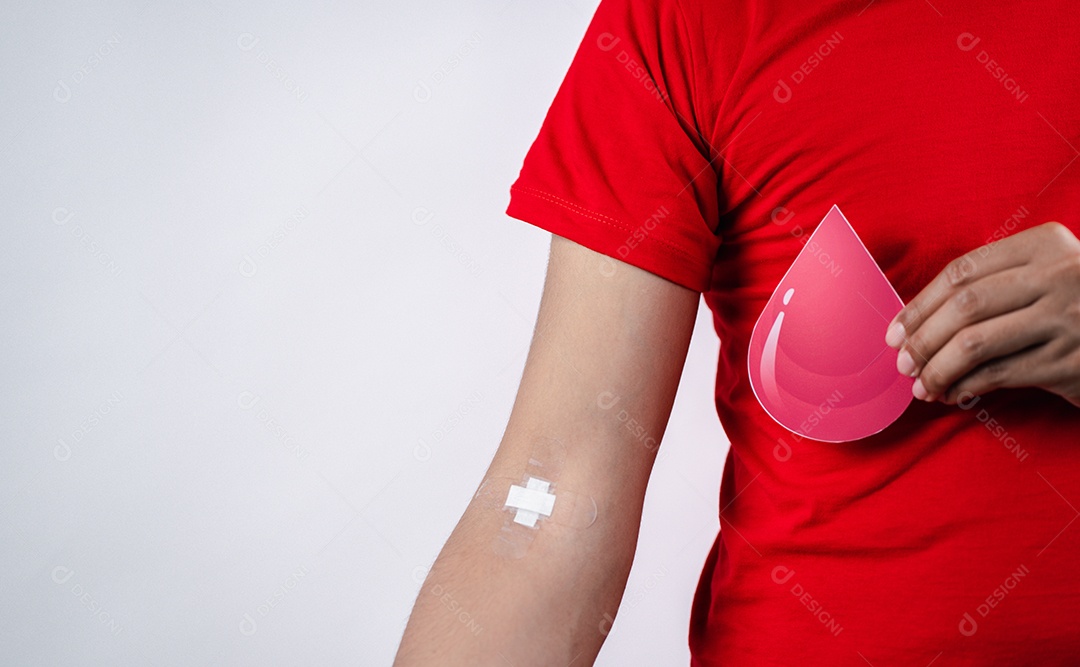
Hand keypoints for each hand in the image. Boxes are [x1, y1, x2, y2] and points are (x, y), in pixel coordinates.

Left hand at [884, 221, 1079, 407]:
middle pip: (964, 307)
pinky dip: (967, 386)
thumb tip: (917, 322)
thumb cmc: (1076, 304)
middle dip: (922, 339)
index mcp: (1043, 245)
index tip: (895, 331)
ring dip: (937, 369)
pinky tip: (954, 394)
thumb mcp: (1045, 275)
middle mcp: (1058, 276)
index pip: (962, 272)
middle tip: (902, 363)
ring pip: (976, 343)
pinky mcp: (1071, 361)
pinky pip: (1000, 374)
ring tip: (921, 386)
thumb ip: (994, 285)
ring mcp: (1067, 319)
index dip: (920, 304)